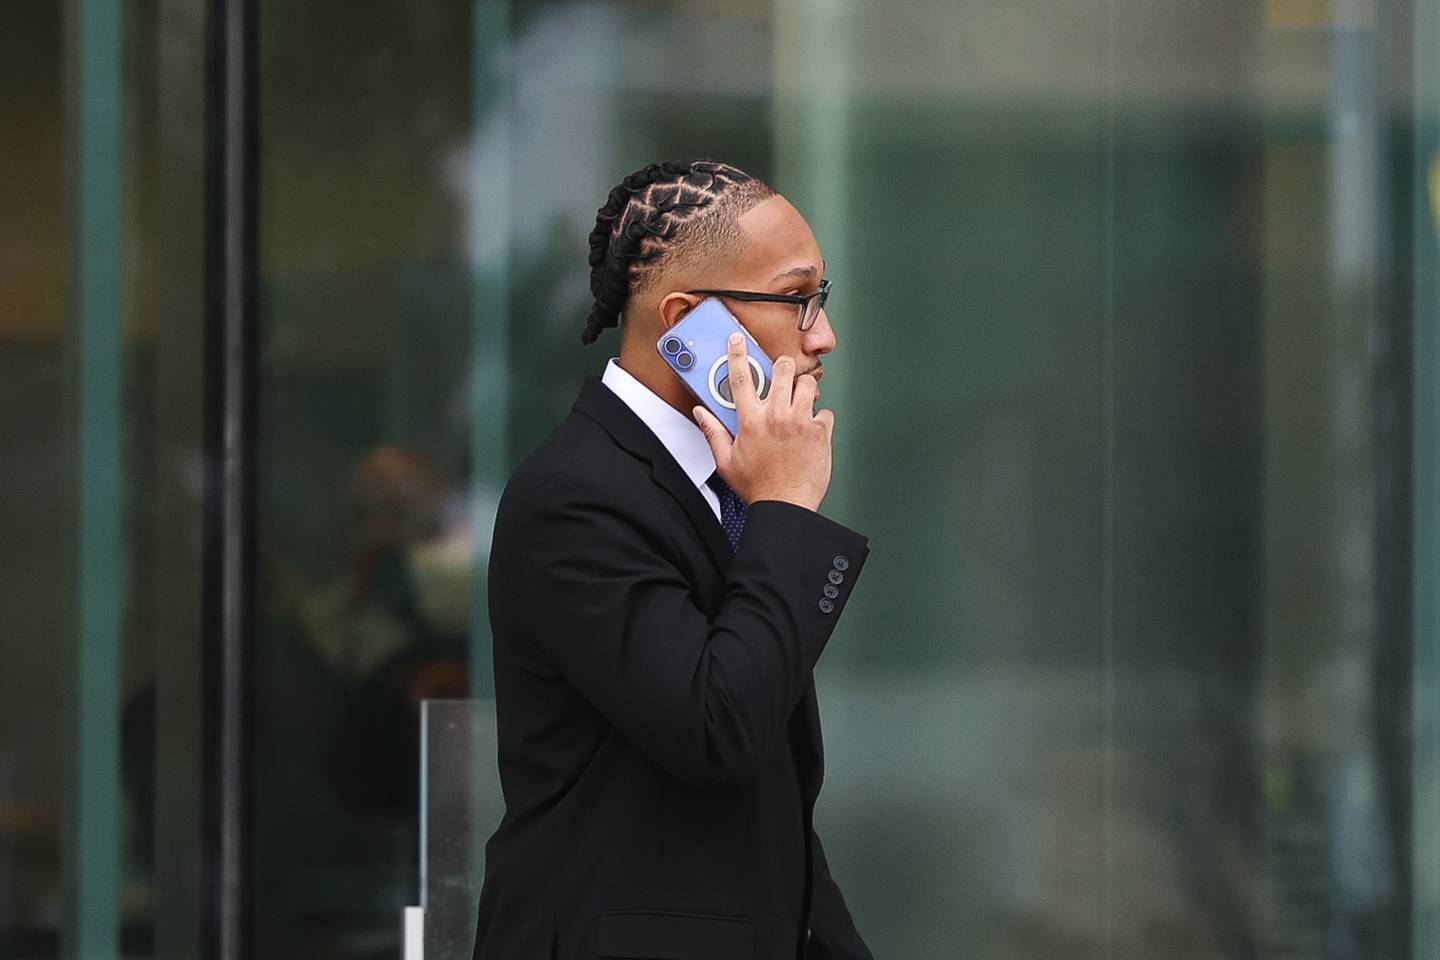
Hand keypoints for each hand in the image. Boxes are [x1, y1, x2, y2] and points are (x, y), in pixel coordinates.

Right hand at [692, 332, 833, 511]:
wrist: (786, 506)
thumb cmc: (758, 487)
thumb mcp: (726, 462)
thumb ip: (713, 433)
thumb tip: (701, 414)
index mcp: (751, 421)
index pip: (740, 378)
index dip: (737, 354)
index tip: (738, 341)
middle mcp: (776, 416)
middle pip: (781, 369)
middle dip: (781, 368)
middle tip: (781, 377)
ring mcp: (801, 422)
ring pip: (808, 384)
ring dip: (803, 390)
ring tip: (798, 403)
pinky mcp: (821, 432)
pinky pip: (826, 412)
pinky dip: (820, 418)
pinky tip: (811, 429)